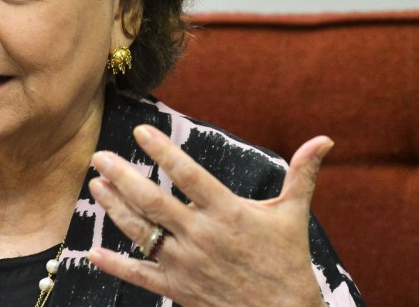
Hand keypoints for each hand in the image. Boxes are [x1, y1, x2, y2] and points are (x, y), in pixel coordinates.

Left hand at [88, 124, 330, 306]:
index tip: (140, 131)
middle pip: (153, 202)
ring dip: (114, 208)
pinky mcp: (176, 288)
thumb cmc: (286, 261)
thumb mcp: (293, 215)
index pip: (188, 175)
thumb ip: (302, 175)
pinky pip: (140, 276)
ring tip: (95, 184)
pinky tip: (92, 252)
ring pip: (140, 233)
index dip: (163, 152)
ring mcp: (185, 264)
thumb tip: (325, 140)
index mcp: (227, 213)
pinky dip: (115, 265)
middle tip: (99, 156)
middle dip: (123, 177)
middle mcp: (201, 236)